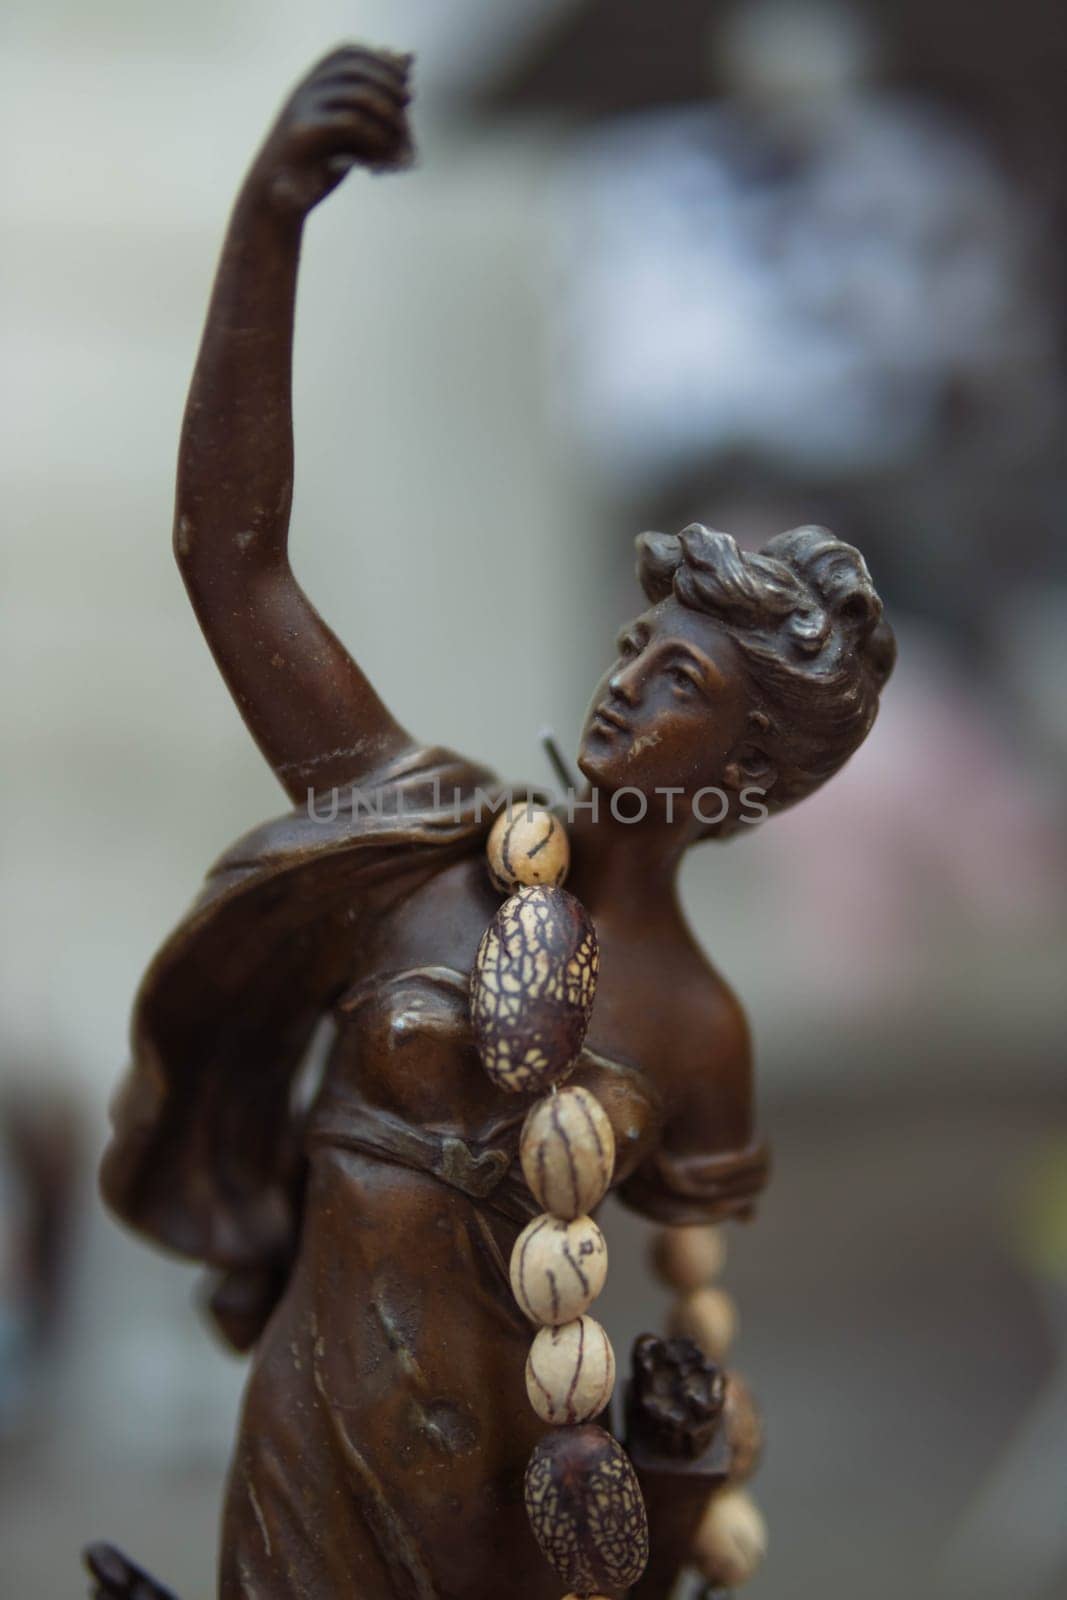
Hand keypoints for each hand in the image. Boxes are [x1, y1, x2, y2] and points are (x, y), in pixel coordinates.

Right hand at [252, 45, 412, 217]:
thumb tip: (408, 57)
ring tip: (402, 139)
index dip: (381, 63)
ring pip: (359, 96)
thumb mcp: (350, 128)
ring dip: (389, 115)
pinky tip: (385, 158)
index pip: (350, 53)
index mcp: (312, 83)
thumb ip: (376, 98)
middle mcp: (306, 88)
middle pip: (358, 70)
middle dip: (389, 86)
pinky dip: (376, 138)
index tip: (405, 85)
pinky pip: (351, 123)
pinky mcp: (305, 133)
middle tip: (409, 103)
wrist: (281, 199)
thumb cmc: (319, 163)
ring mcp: (304, 108)